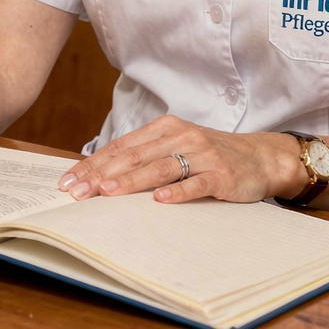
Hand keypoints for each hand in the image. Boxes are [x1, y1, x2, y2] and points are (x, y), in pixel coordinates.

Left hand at [56, 115, 300, 204]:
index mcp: (164, 129)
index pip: (120, 147)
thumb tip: (100, 174)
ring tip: (108, 192)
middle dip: (101, 174)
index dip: (92, 164)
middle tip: (78, 191)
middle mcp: (180, 136)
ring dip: (131, 180)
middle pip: (134, 156)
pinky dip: (178, 191)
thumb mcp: (175, 147)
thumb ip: (144, 156)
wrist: (260, 157)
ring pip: (160, 167)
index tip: (68, 181)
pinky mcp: (222, 174)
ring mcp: (202, 154)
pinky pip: (196, 182)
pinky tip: (160, 200)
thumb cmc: (210, 154)